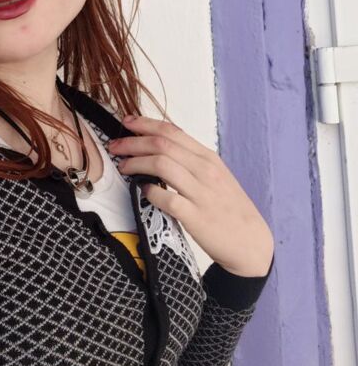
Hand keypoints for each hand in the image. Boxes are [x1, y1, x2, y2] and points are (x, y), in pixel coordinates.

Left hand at [107, 116, 273, 277]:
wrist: (250, 242)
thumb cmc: (228, 207)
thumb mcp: (215, 175)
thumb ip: (190, 160)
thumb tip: (157, 147)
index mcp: (208, 157)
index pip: (172, 131)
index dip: (145, 124)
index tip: (126, 122)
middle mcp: (205, 170)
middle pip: (161, 145)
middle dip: (132, 142)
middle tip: (115, 146)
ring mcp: (201, 193)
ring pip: (161, 165)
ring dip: (136, 163)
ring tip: (124, 168)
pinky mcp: (196, 217)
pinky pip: (167, 199)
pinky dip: (150, 192)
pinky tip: (143, 191)